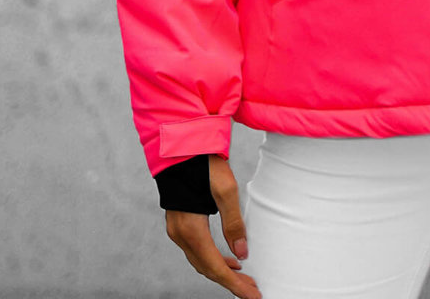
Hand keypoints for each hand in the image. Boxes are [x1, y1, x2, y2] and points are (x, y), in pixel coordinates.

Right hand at [165, 155, 261, 297]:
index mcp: (191, 229)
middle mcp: (180, 234)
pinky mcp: (179, 223)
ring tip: (245, 278)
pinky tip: (229, 259)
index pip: (215, 267)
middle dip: (231, 282)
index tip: (253, 295)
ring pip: (200, 262)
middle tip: (253, 290)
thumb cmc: (204, 162)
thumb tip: (242, 253)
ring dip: (222, 272)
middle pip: (206, 269)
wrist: (181, 145)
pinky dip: (212, 260)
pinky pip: (197, 251)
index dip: (235, 285)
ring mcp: (176, 230)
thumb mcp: (225, 189)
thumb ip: (234, 223)